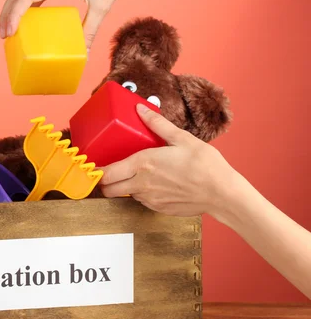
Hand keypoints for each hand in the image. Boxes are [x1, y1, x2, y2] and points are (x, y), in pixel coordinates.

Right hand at [0, 0, 153, 47]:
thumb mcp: (103, 6)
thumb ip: (91, 30)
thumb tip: (85, 53)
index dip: (14, 13)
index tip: (8, 32)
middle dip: (7, 12)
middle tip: (4, 35)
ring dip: (13, 6)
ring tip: (10, 27)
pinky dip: (26, 2)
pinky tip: (28, 17)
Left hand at [99, 103, 239, 217]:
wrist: (222, 193)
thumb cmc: (205, 165)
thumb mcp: (182, 138)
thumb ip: (157, 124)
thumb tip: (141, 109)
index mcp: (143, 164)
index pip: (107, 173)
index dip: (97, 171)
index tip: (95, 165)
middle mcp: (141, 184)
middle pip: (108, 189)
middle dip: (105, 182)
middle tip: (111, 171)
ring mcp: (149, 199)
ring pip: (125, 194)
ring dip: (125, 186)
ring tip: (137, 174)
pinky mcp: (158, 209)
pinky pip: (142, 201)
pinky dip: (142, 193)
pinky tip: (156, 183)